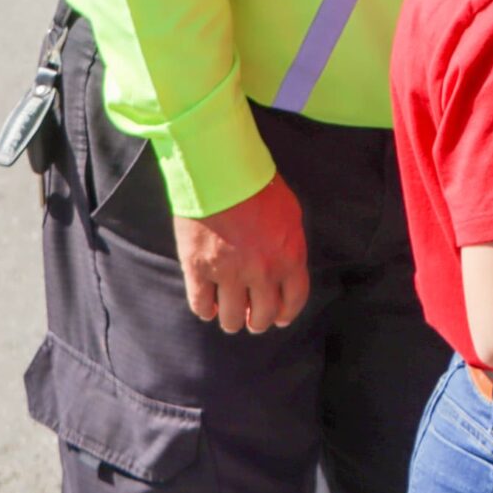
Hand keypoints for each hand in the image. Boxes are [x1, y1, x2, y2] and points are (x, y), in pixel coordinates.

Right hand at [174, 174, 309, 335]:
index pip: (294, 300)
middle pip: (263, 316)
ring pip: (232, 319)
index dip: (286, 314)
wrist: (221, 171)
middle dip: (258, 321)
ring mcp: (229, 273)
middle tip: (252, 318)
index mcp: (289, 256)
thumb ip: (290, 245)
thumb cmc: (258, 185)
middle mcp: (263, 271)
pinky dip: (206, 310)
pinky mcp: (199, 270)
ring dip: (232, 320)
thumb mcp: (290, 214)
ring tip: (228, 314)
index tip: (279, 317)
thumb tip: (286, 266)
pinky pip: (201, 306)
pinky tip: (208, 305)